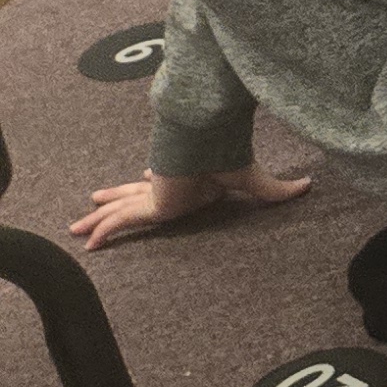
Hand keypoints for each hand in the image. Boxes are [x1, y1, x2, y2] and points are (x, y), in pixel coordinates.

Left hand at [67, 162, 311, 251]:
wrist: (210, 142)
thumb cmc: (228, 156)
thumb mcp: (253, 180)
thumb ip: (275, 189)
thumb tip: (310, 185)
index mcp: (189, 182)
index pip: (164, 182)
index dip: (150, 181)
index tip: (143, 176)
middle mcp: (167, 186)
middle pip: (133, 196)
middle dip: (112, 202)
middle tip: (92, 206)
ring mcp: (156, 194)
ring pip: (120, 209)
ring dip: (97, 218)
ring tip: (76, 227)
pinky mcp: (151, 203)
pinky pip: (123, 220)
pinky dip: (106, 231)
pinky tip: (90, 244)